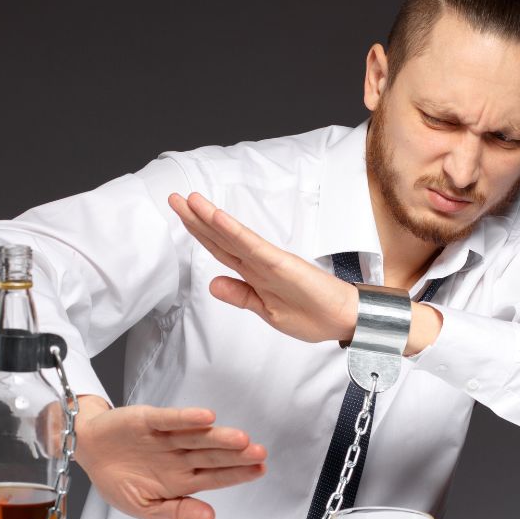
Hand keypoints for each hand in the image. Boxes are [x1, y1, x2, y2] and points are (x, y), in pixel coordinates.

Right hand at [73, 396, 266, 518]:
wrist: (89, 451)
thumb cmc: (118, 479)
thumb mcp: (144, 507)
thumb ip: (177, 511)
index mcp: (182, 479)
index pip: (216, 476)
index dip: (237, 474)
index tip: (259, 470)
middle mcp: (179, 456)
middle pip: (212, 455)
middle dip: (235, 455)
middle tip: (258, 453)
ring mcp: (166, 437)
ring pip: (196, 437)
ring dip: (218, 437)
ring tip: (240, 438)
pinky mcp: (149, 420)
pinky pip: (169, 419)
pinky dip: (186, 418)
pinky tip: (205, 418)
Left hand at [169, 192, 357, 342]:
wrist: (345, 320)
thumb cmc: (313, 315)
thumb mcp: (267, 312)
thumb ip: (241, 296)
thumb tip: (212, 283)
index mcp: (254, 275)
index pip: (220, 249)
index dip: (198, 233)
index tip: (180, 215)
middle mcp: (258, 263)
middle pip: (220, 238)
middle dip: (195, 219)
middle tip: (173, 198)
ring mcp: (269, 262)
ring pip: (232, 237)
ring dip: (209, 218)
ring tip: (189, 200)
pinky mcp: (281, 264)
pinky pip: (252, 246)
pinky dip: (234, 231)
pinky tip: (218, 218)